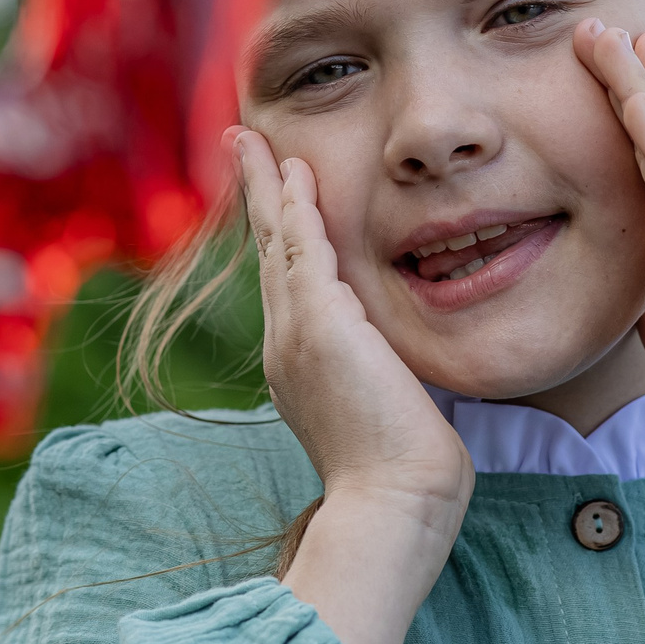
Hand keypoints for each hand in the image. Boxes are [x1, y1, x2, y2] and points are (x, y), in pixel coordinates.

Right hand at [233, 128, 470, 643]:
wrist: (394, 503)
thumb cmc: (402, 473)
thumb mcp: (385, 413)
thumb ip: (381, 380)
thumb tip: (396, 372)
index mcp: (299, 365)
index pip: (287, 283)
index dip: (278, 236)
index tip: (276, 199)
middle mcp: (285, 344)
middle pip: (265, 252)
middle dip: (256, 197)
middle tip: (242, 146)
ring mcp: (296, 333)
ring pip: (275, 241)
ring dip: (266, 186)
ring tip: (254, 141)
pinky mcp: (320, 325)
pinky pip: (301, 249)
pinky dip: (294, 207)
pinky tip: (295, 171)